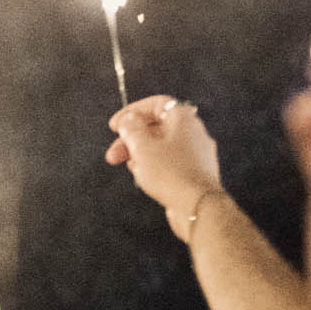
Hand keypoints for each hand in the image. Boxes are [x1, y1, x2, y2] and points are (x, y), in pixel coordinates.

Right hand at [105, 94, 223, 241]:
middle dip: (131, 139)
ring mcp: (196, 153)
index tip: (115, 125)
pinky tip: (143, 176)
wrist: (197, 205)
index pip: (156, 104)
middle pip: (157, 127)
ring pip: (163, 146)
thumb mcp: (142, 147)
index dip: (132, 112)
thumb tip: (129, 119)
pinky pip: (170, 162)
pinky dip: (154, 165)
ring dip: (141, 153)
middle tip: (113, 153)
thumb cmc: (171, 173)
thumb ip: (132, 129)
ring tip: (127, 166)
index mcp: (183, 119)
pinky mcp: (194, 172)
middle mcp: (193, 132)